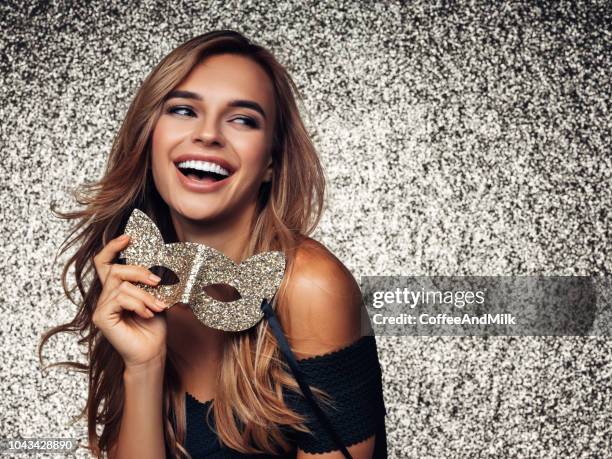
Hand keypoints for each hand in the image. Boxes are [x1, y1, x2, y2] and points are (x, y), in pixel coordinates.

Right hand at [92, 234, 168, 368]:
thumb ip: (153, 281)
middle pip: (114, 269)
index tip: (129, 237)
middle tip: (158, 281)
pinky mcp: (101, 317)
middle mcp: (105, 296)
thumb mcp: (157, 297)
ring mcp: (101, 307)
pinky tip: (147, 314)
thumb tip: (163, 262)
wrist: (152, 352)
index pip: (104, 262)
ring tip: (158, 306)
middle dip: (139, 271)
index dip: (113, 247)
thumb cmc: (154, 326)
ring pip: (121, 285)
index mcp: (116, 288)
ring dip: (145, 294)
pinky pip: (119, 299)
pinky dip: (138, 304)